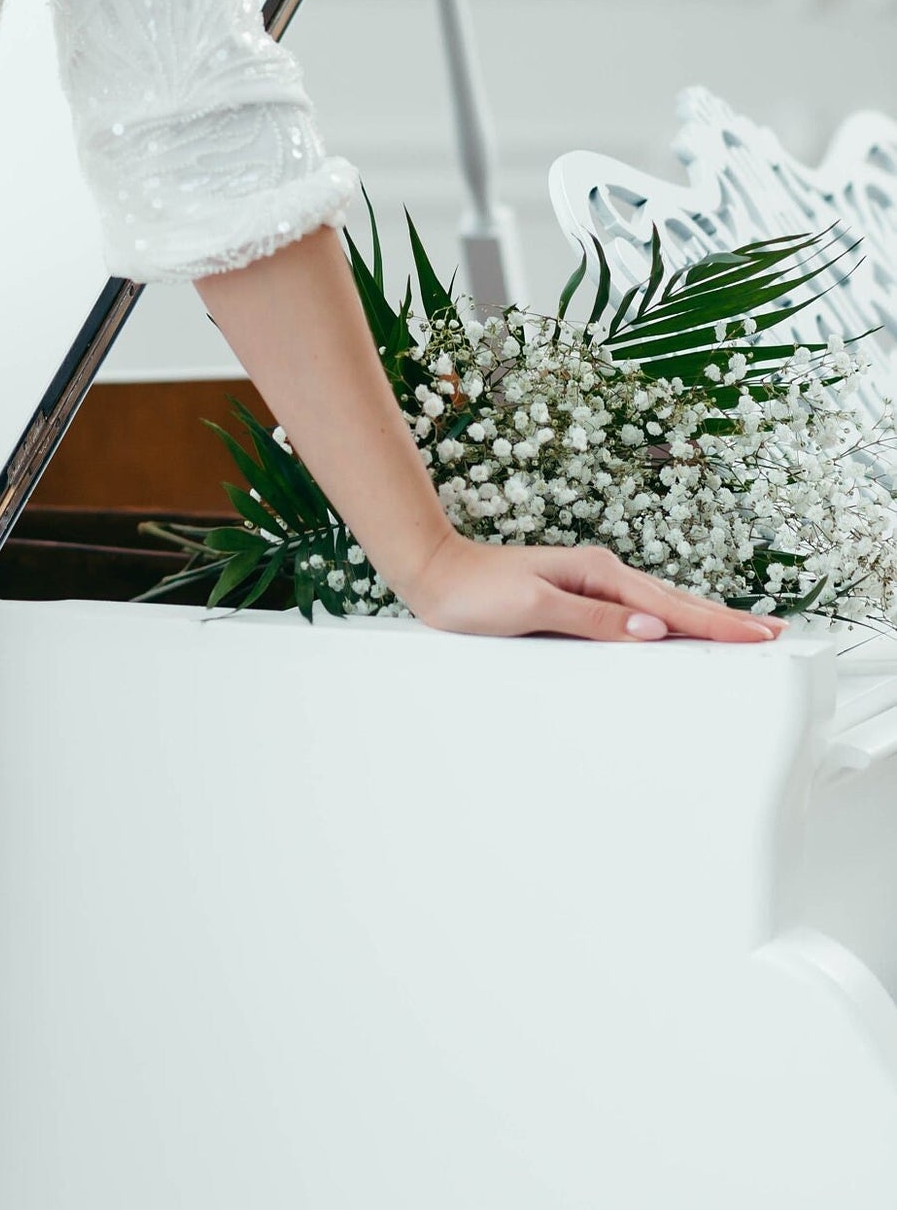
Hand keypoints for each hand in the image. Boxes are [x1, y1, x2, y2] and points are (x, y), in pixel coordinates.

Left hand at [399, 531, 784, 644]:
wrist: (435, 574)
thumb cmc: (475, 593)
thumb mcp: (532, 607)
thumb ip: (593, 619)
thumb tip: (652, 628)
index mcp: (598, 574)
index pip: (671, 607)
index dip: (718, 625)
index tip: (760, 636)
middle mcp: (601, 574)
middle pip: (677, 602)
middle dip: (725, 620)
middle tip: (773, 634)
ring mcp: (592, 583)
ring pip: (661, 605)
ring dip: (702, 618)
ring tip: (740, 631)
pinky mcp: (579, 596)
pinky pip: (637, 611)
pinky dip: (668, 619)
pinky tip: (676, 628)